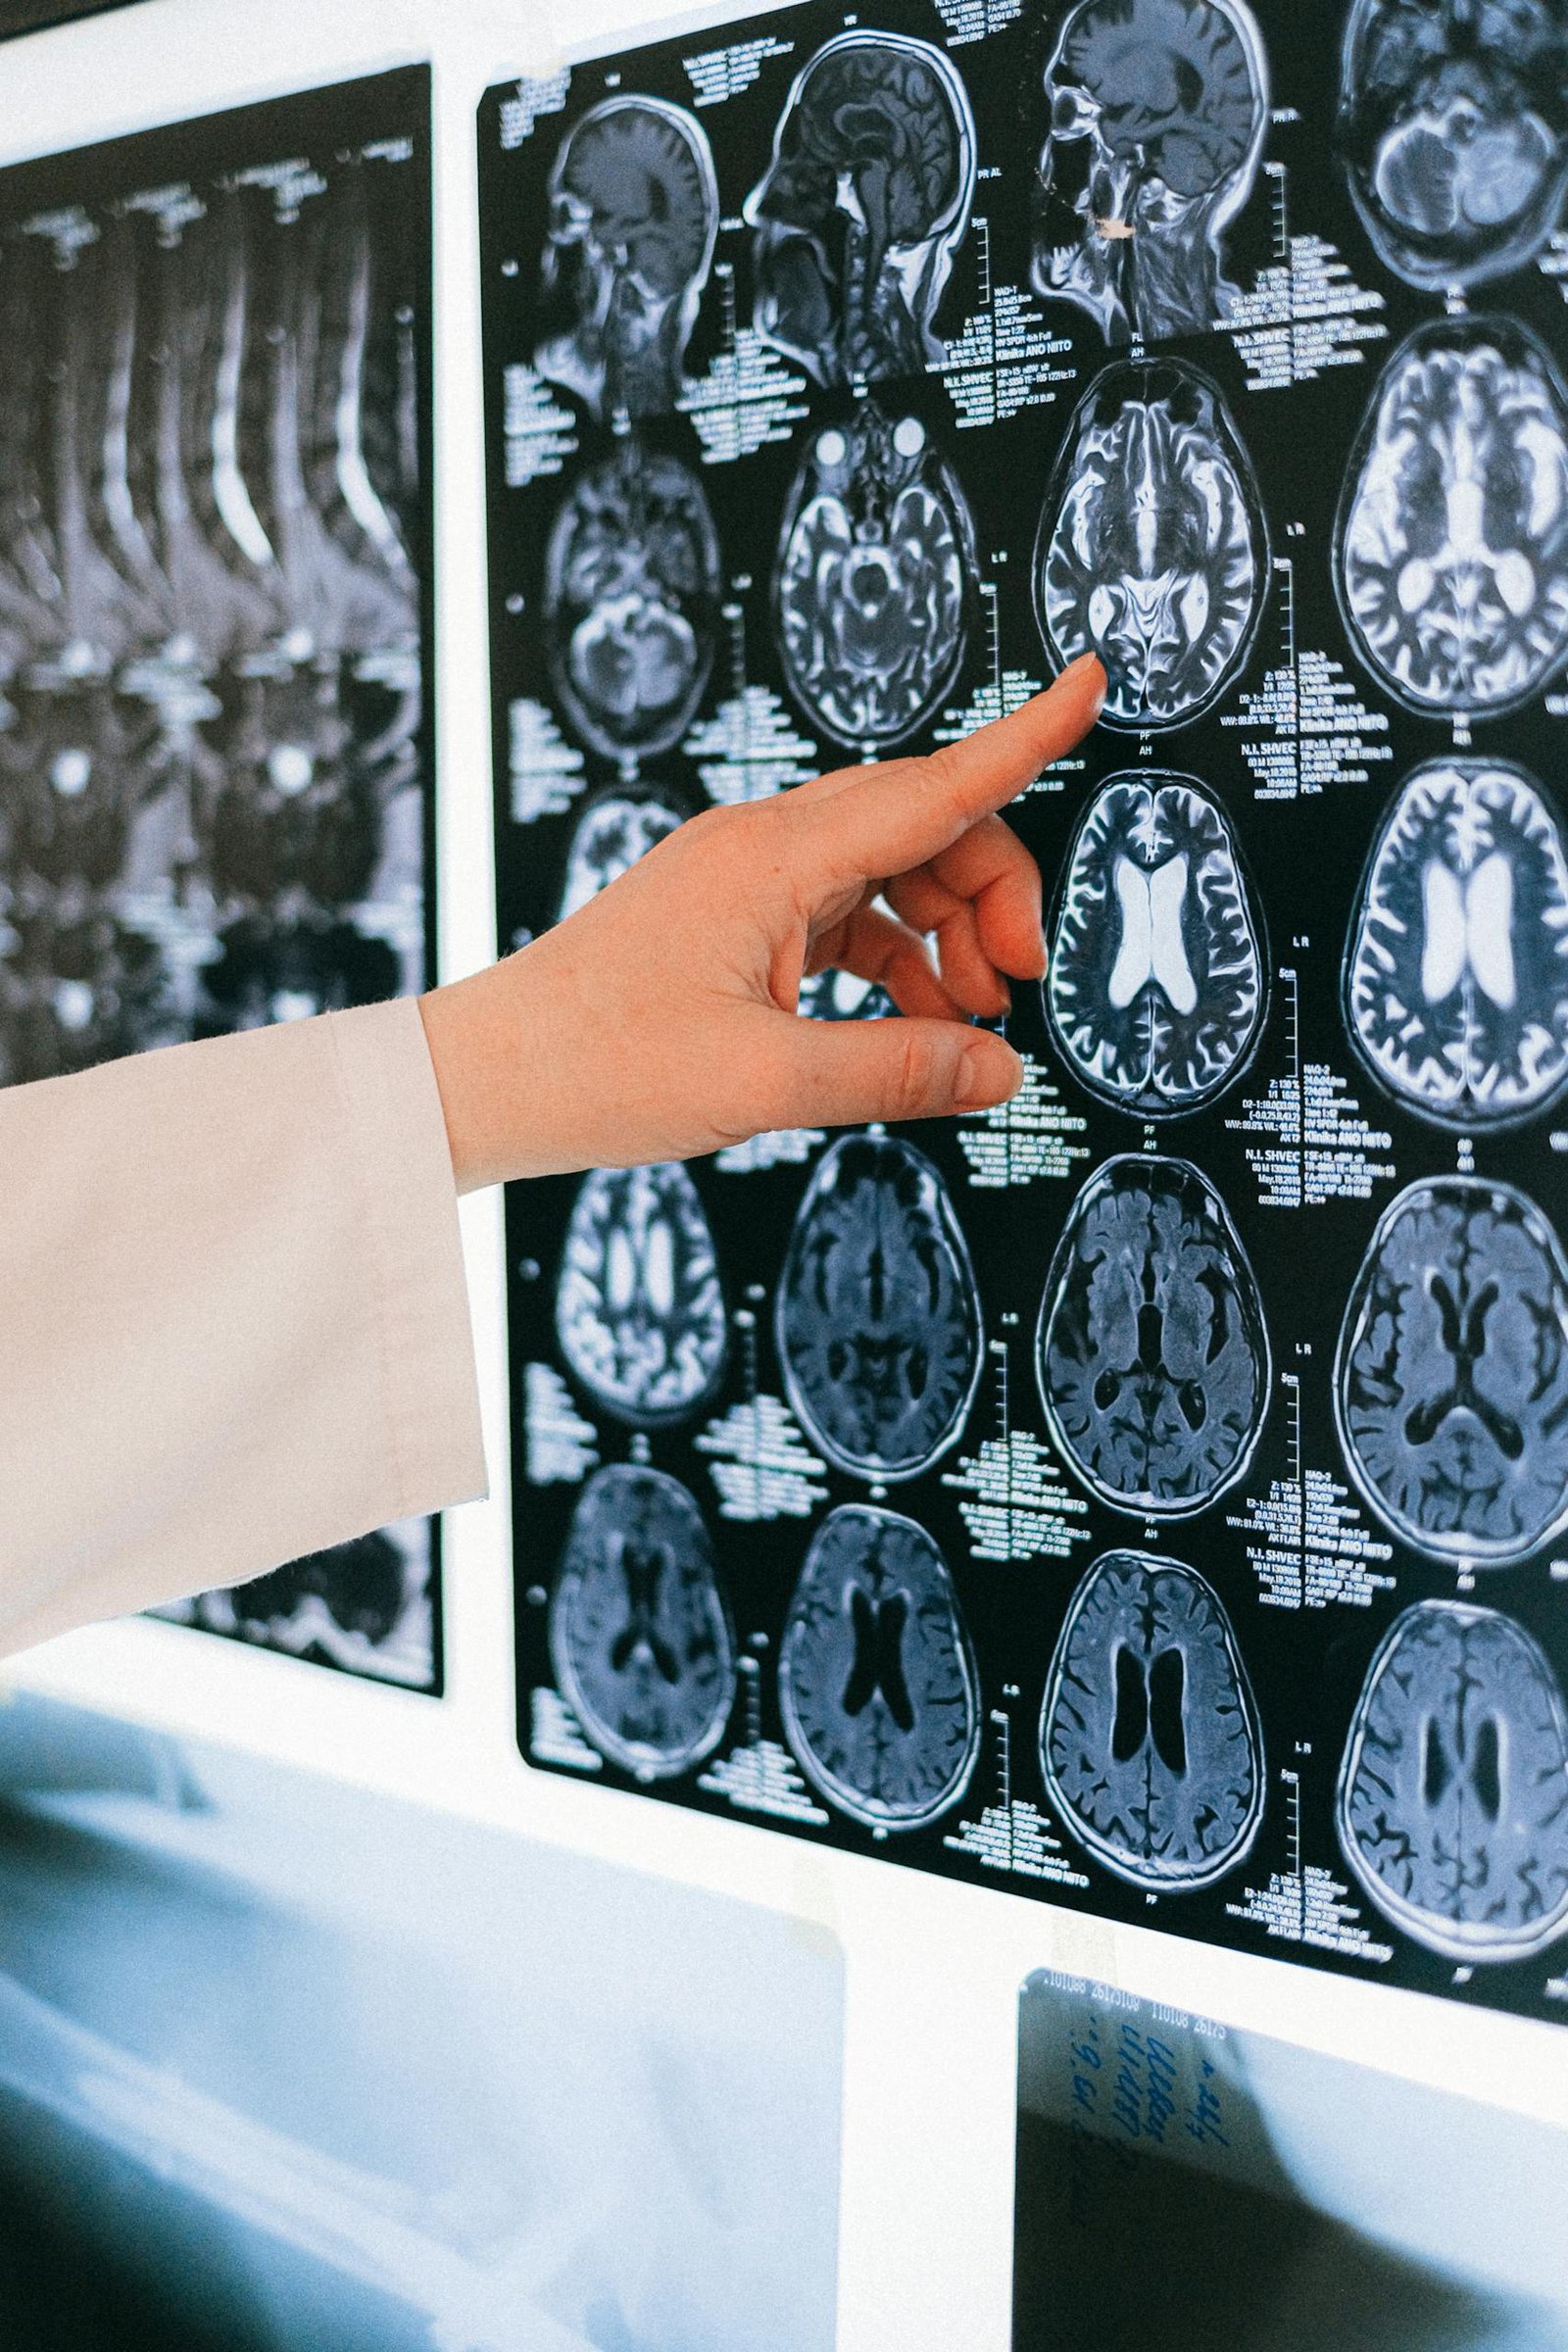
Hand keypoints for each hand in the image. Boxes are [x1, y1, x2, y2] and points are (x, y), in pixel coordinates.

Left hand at [419, 653, 1104, 1189]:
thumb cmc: (594, 1068)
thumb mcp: (762, 1082)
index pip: (931, 786)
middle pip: (921, 827)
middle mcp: (760, 846)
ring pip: (887, 873)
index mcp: (769, 856)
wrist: (487, 1080)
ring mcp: (744, 879)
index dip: (1022, 740)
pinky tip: (913, 1022)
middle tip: (1015, 985)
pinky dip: (893, 960)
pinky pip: (844, 916)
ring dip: (944, 934)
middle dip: (990, 892)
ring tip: (970, 1020)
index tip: (1089, 684)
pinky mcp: (732, 919)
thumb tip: (998, 1070)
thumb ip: (895, 1071)